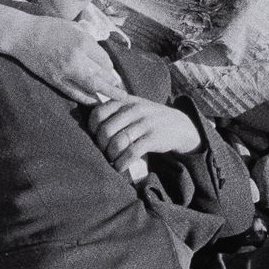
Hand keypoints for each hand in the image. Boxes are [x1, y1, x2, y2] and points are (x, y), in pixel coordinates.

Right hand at [5, 14, 125, 103]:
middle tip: (123, 93)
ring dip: (103, 94)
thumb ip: (89, 41)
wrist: (23, 35)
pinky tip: (94, 101)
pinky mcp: (54, 80)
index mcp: (83, 42)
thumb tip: (102, 56)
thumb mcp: (75, 27)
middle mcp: (76, 58)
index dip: (110, 68)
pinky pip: (73, 93)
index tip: (112, 71)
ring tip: (114, 99)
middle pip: (101, 78)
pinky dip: (86, 98)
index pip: (104, 61)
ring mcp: (64, 71)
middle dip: (113, 87)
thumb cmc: (50, 28)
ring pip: (89, 88)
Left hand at [87, 93, 203, 176]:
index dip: (92, 129)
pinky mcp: (154, 137)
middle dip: (101, 146)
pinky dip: (122, 163)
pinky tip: (120, 167)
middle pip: (106, 130)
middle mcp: (135, 109)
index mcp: (126, 100)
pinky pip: (131, 153)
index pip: (98, 113)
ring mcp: (146, 122)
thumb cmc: (149, 119)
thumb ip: (114, 110)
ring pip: (117, 143)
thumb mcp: (134, 107)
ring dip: (111, 156)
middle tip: (105, 153)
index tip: (97, 138)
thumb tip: (88, 126)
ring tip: (112, 160)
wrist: (180, 125)